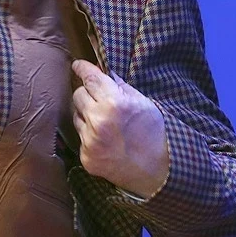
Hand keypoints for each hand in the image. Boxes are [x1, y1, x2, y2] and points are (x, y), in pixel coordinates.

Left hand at [71, 59, 169, 198]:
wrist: (159, 171)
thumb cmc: (155, 133)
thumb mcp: (143, 103)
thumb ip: (120, 86)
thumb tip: (103, 72)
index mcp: (114, 103)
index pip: (89, 78)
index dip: (82, 69)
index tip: (77, 65)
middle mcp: (98, 120)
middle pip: (78, 94)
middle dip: (88, 94)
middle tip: (101, 100)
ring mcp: (90, 140)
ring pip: (76, 115)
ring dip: (87, 115)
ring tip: (107, 123)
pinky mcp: (86, 156)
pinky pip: (80, 136)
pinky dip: (89, 134)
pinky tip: (106, 140)